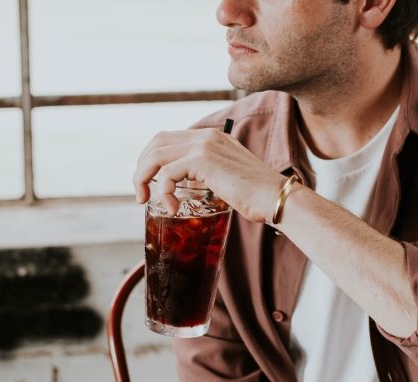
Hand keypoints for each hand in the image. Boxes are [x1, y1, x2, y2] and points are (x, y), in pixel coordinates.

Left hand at [133, 128, 285, 223]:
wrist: (276, 198)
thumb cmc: (257, 196)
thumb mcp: (227, 178)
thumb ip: (207, 174)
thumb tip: (186, 185)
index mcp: (211, 138)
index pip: (168, 138)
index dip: (151, 158)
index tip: (148, 182)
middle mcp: (206, 136)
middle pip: (157, 142)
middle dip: (142, 167)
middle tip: (141, 193)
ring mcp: (205, 145)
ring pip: (156, 156)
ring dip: (143, 178)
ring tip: (146, 200)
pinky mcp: (203, 160)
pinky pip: (167, 173)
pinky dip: (163, 192)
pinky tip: (172, 208)